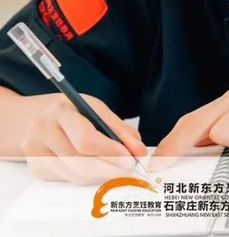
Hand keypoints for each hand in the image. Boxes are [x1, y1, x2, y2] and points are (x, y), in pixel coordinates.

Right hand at [21, 94, 146, 184]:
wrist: (31, 116)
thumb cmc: (68, 110)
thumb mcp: (93, 108)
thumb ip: (118, 128)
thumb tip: (138, 150)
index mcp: (61, 112)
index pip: (86, 139)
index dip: (110, 151)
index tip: (131, 158)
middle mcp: (44, 133)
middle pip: (81, 163)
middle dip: (111, 168)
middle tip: (131, 169)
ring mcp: (35, 154)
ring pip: (76, 175)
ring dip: (102, 175)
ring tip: (119, 169)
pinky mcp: (37, 170)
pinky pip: (69, 179)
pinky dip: (89, 176)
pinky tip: (100, 169)